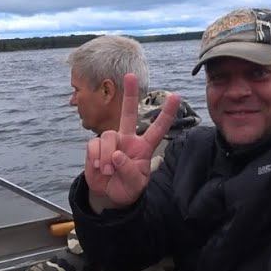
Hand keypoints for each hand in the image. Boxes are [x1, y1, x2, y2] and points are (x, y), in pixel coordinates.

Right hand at [85, 73, 181, 209]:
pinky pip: (94, 145)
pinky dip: (95, 158)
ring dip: (106, 156)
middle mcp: (128, 140)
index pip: (158, 128)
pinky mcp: (95, 147)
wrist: (108, 195)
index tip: (176, 96)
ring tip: (108, 170)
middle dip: (130, 94)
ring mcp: (112, 142)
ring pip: (108, 136)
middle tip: (130, 75)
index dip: (167, 113)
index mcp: (143, 147)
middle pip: (129, 113)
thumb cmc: (128, 188)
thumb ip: (129, 171)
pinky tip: (98, 167)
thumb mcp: (135, 185)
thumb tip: (117, 156)